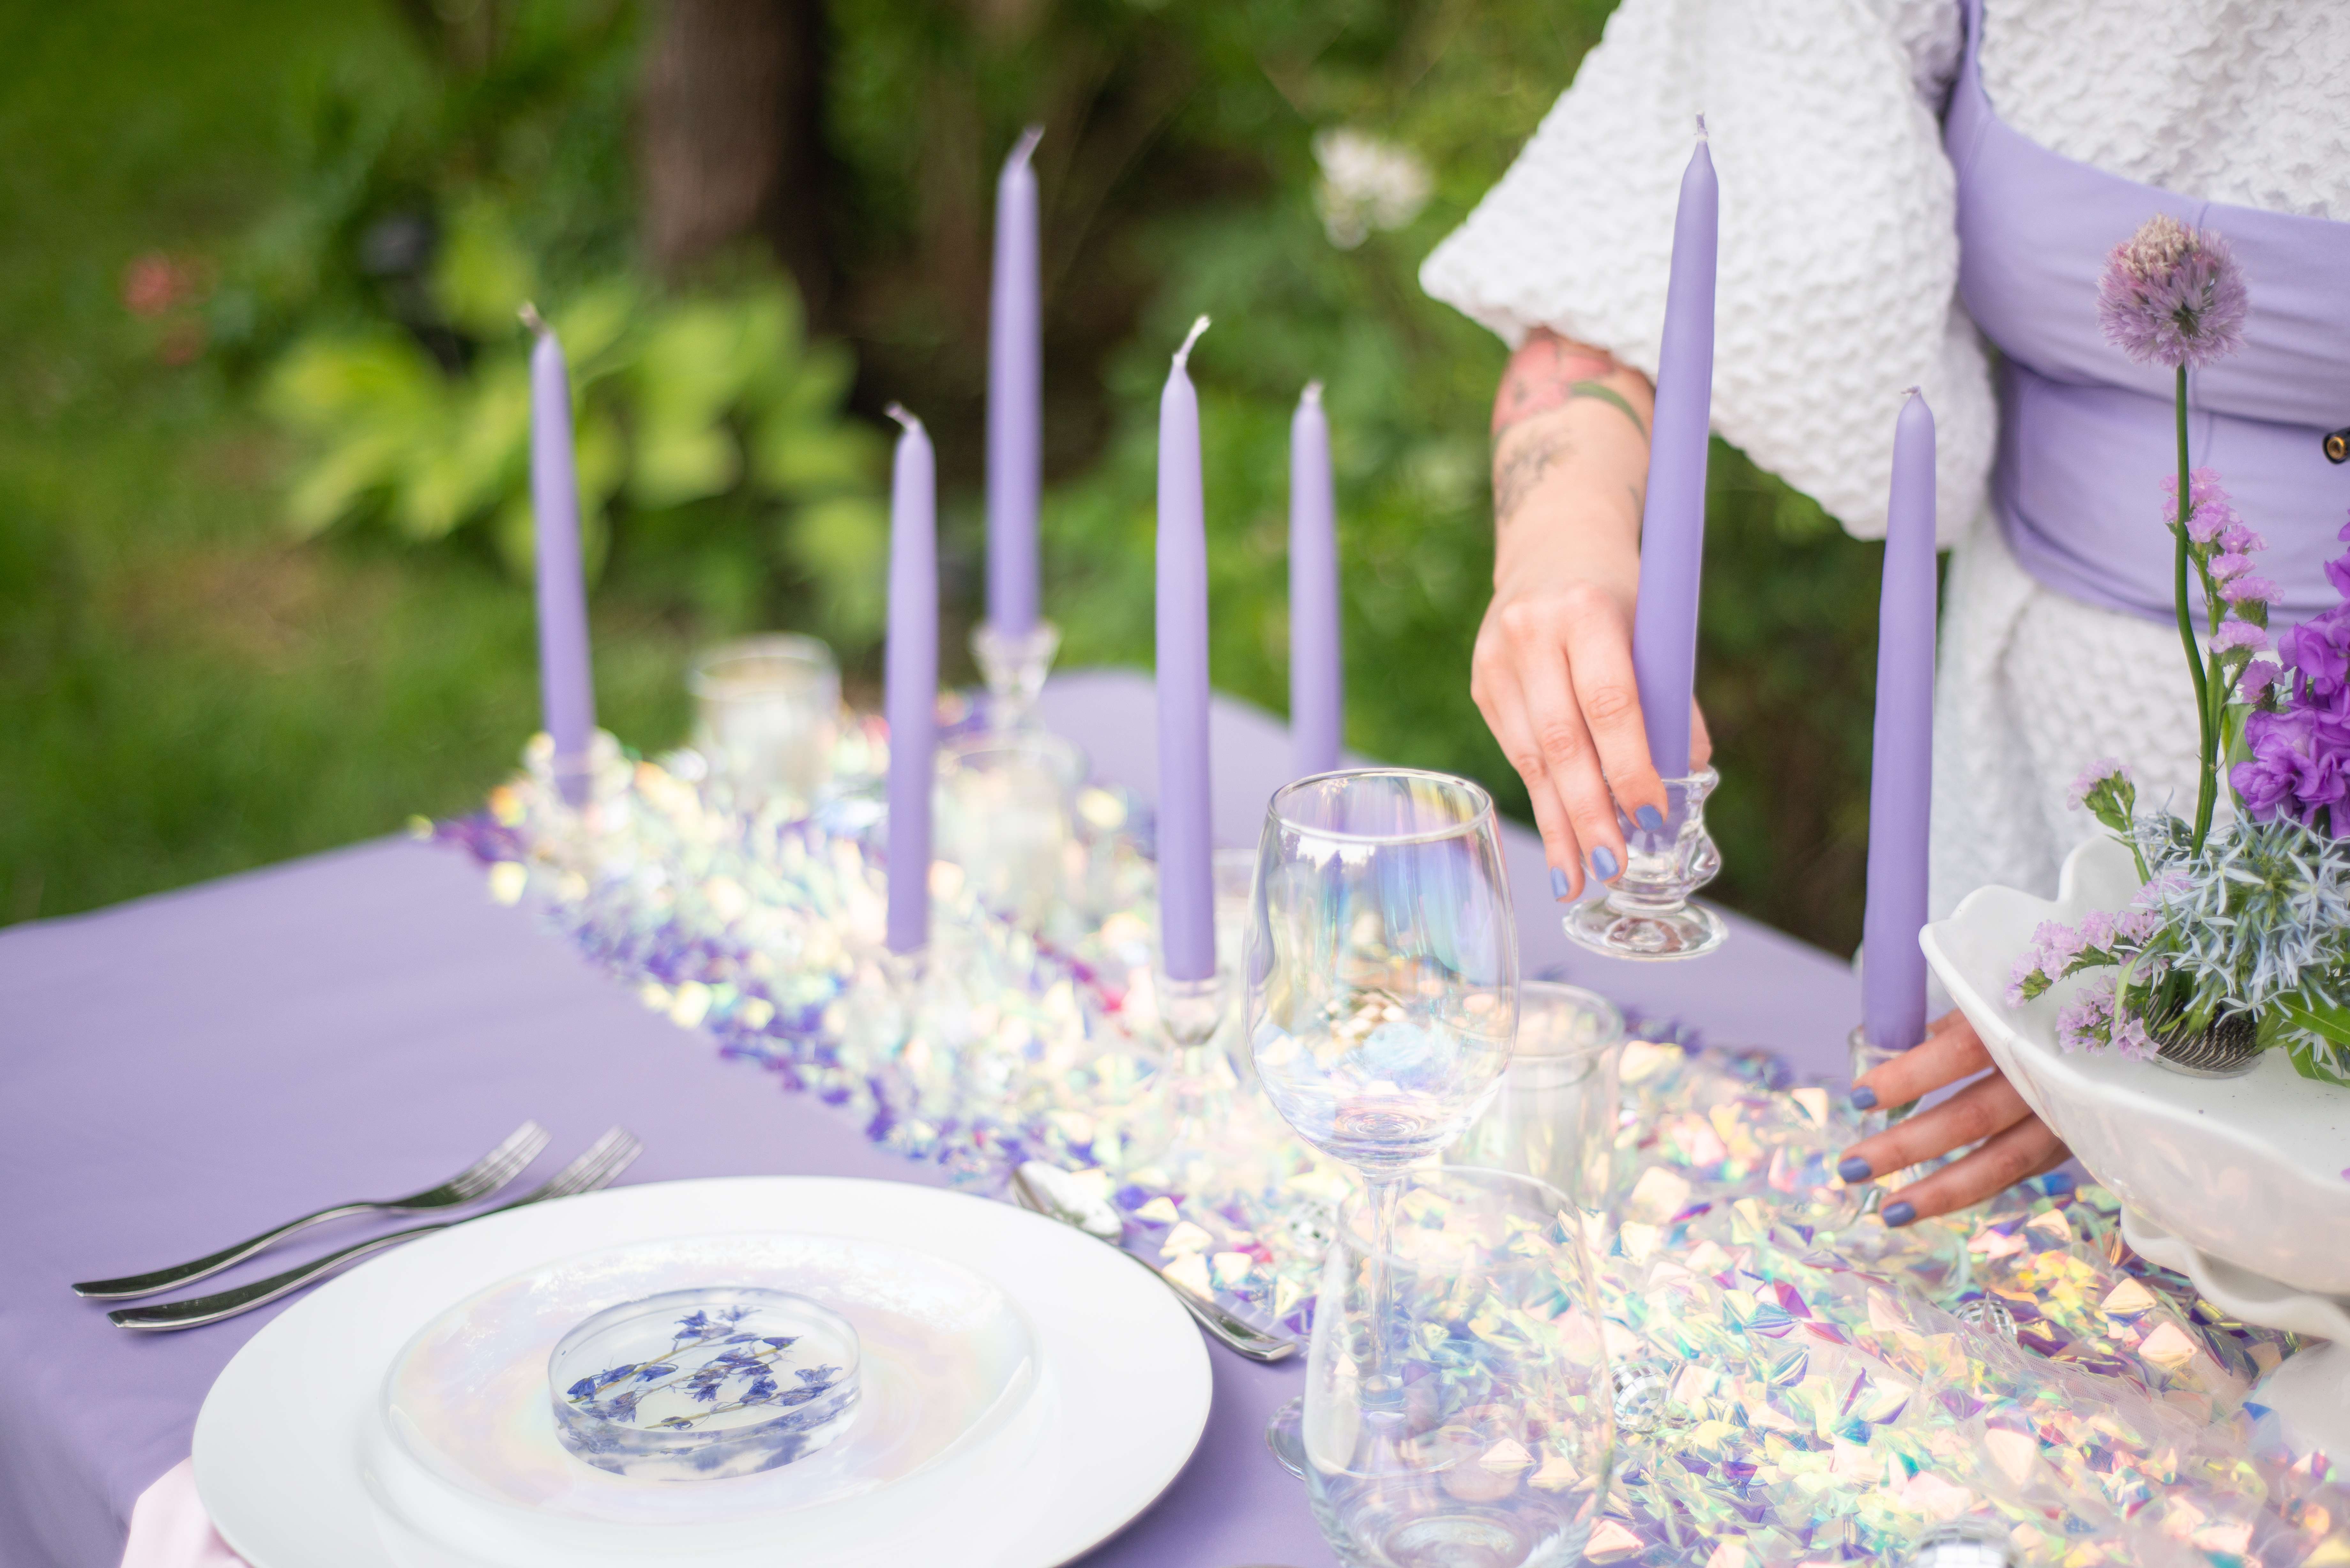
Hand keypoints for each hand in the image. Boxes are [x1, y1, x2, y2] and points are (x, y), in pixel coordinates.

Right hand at [1471, 576, 1712, 899]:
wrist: (1551, 542)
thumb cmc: (1618, 592)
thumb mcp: (1652, 626)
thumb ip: (1668, 697)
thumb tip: (1684, 773)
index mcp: (1583, 609)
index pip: (1608, 702)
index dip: (1630, 764)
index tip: (1654, 815)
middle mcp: (1529, 633)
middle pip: (1561, 740)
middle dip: (1588, 811)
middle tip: (1613, 865)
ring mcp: (1496, 660)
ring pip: (1531, 757)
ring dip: (1560, 822)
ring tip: (1581, 876)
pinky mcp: (1481, 683)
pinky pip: (1516, 752)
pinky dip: (1542, 799)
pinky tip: (1561, 841)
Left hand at [1836, 1010, 2071, 1225]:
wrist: (2136, 1020)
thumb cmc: (2047, 1001)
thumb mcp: (2001, 997)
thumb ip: (1955, 1026)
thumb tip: (1896, 1052)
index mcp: (2021, 1028)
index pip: (1957, 1053)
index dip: (1908, 1077)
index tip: (1859, 1097)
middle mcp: (2046, 1076)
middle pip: (1970, 1118)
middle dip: (1906, 1147)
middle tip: (1851, 1167)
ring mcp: (2066, 1115)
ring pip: (2000, 1163)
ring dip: (1940, 1193)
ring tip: (1888, 1212)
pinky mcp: (2076, 1141)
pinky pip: (2019, 1173)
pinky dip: (1976, 1190)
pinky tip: (1933, 1203)